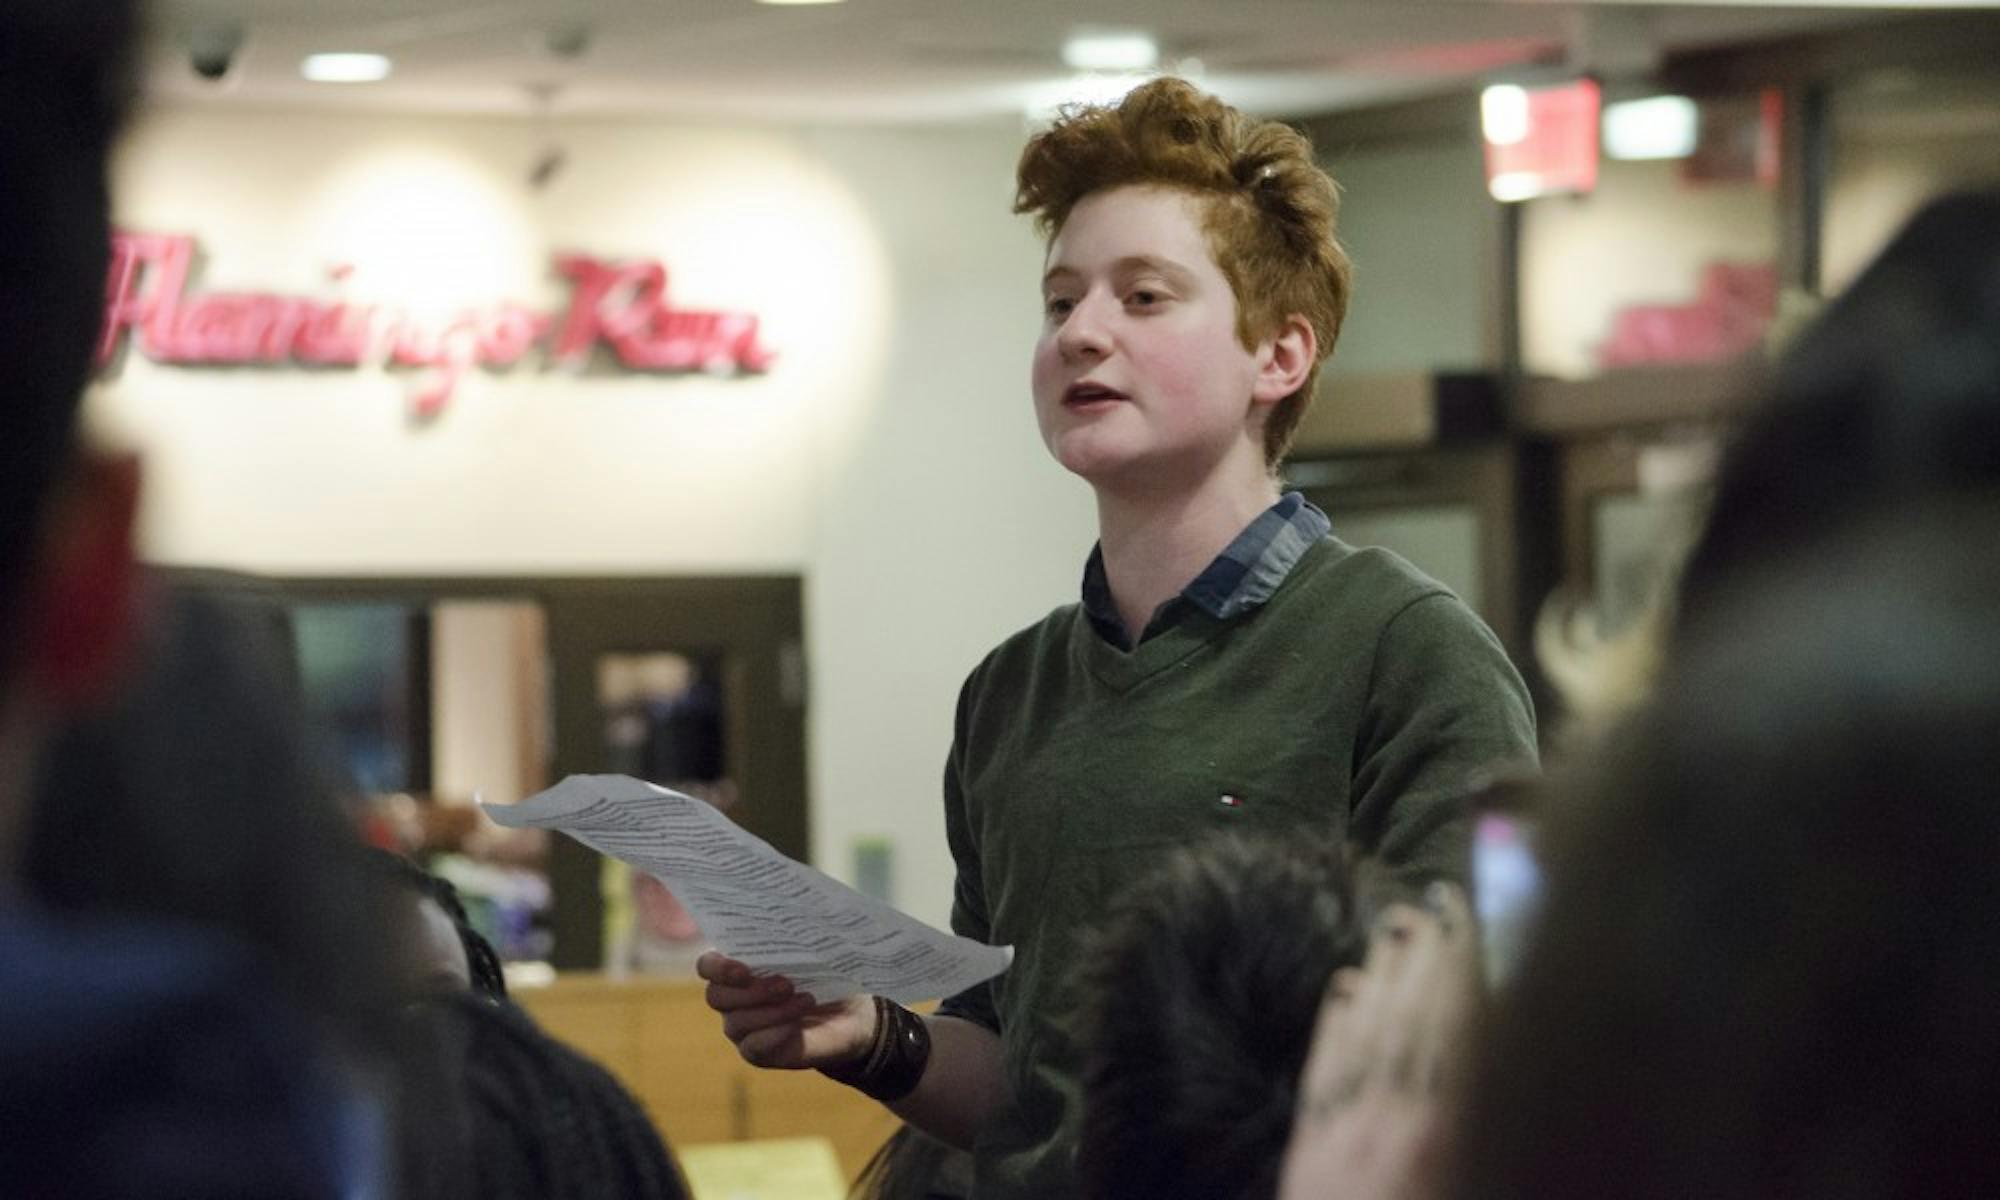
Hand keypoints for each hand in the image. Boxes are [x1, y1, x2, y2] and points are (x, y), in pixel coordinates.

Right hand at [695, 951, 877, 1070]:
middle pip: (717, 996)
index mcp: (738, 966)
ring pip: (737, 1022)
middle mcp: (732, 998)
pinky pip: (753, 1047)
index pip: (708, 966)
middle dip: (751, 990)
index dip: (718, 968)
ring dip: (771, 1011)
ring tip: (806, 1000)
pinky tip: (794, 1027)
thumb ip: (798, 941)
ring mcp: (742, 1027)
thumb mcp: (816, 955)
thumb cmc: (828, 975)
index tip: (743, 969)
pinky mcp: (758, 1052)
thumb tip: (796, 923)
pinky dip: (772, 1035)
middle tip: (786, 984)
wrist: (852, 1014)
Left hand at [1276, 884, 1480, 1199]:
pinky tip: (1344, 991)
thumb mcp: (1478, 1175)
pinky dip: (1335, 1027)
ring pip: (1367, 1038)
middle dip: (1430, 958)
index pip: (1465, 1037)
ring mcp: (1346, 1139)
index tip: (1480, 922)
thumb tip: (1526, 1077)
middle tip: (1441, 903)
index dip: (1471, 972)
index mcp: (1449, 1142)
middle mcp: (1396, 1129)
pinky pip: (1322, 1075)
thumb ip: (1496, 1131)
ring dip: (1384, 977)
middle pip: (1416, 1023)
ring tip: (1398, 927)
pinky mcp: (1310, 1157)